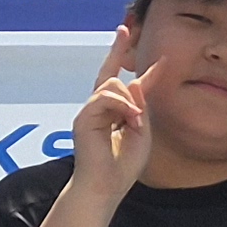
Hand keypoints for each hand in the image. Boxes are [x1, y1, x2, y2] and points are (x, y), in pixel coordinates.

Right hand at [71, 22, 155, 199]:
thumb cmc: (123, 166)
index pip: (125, 84)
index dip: (134, 63)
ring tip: (135, 123)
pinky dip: (121, 105)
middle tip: (128, 54)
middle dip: (122, 63)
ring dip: (128, 101)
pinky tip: (130, 120)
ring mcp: (90, 112)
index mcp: (115, 114)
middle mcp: (100, 110)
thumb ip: (140, 106)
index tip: (137, 39)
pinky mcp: (83, 118)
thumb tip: (132, 81)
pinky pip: (104, 97)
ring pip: (110, 84)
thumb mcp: (142, 132)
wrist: (106, 186)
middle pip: (112, 76)